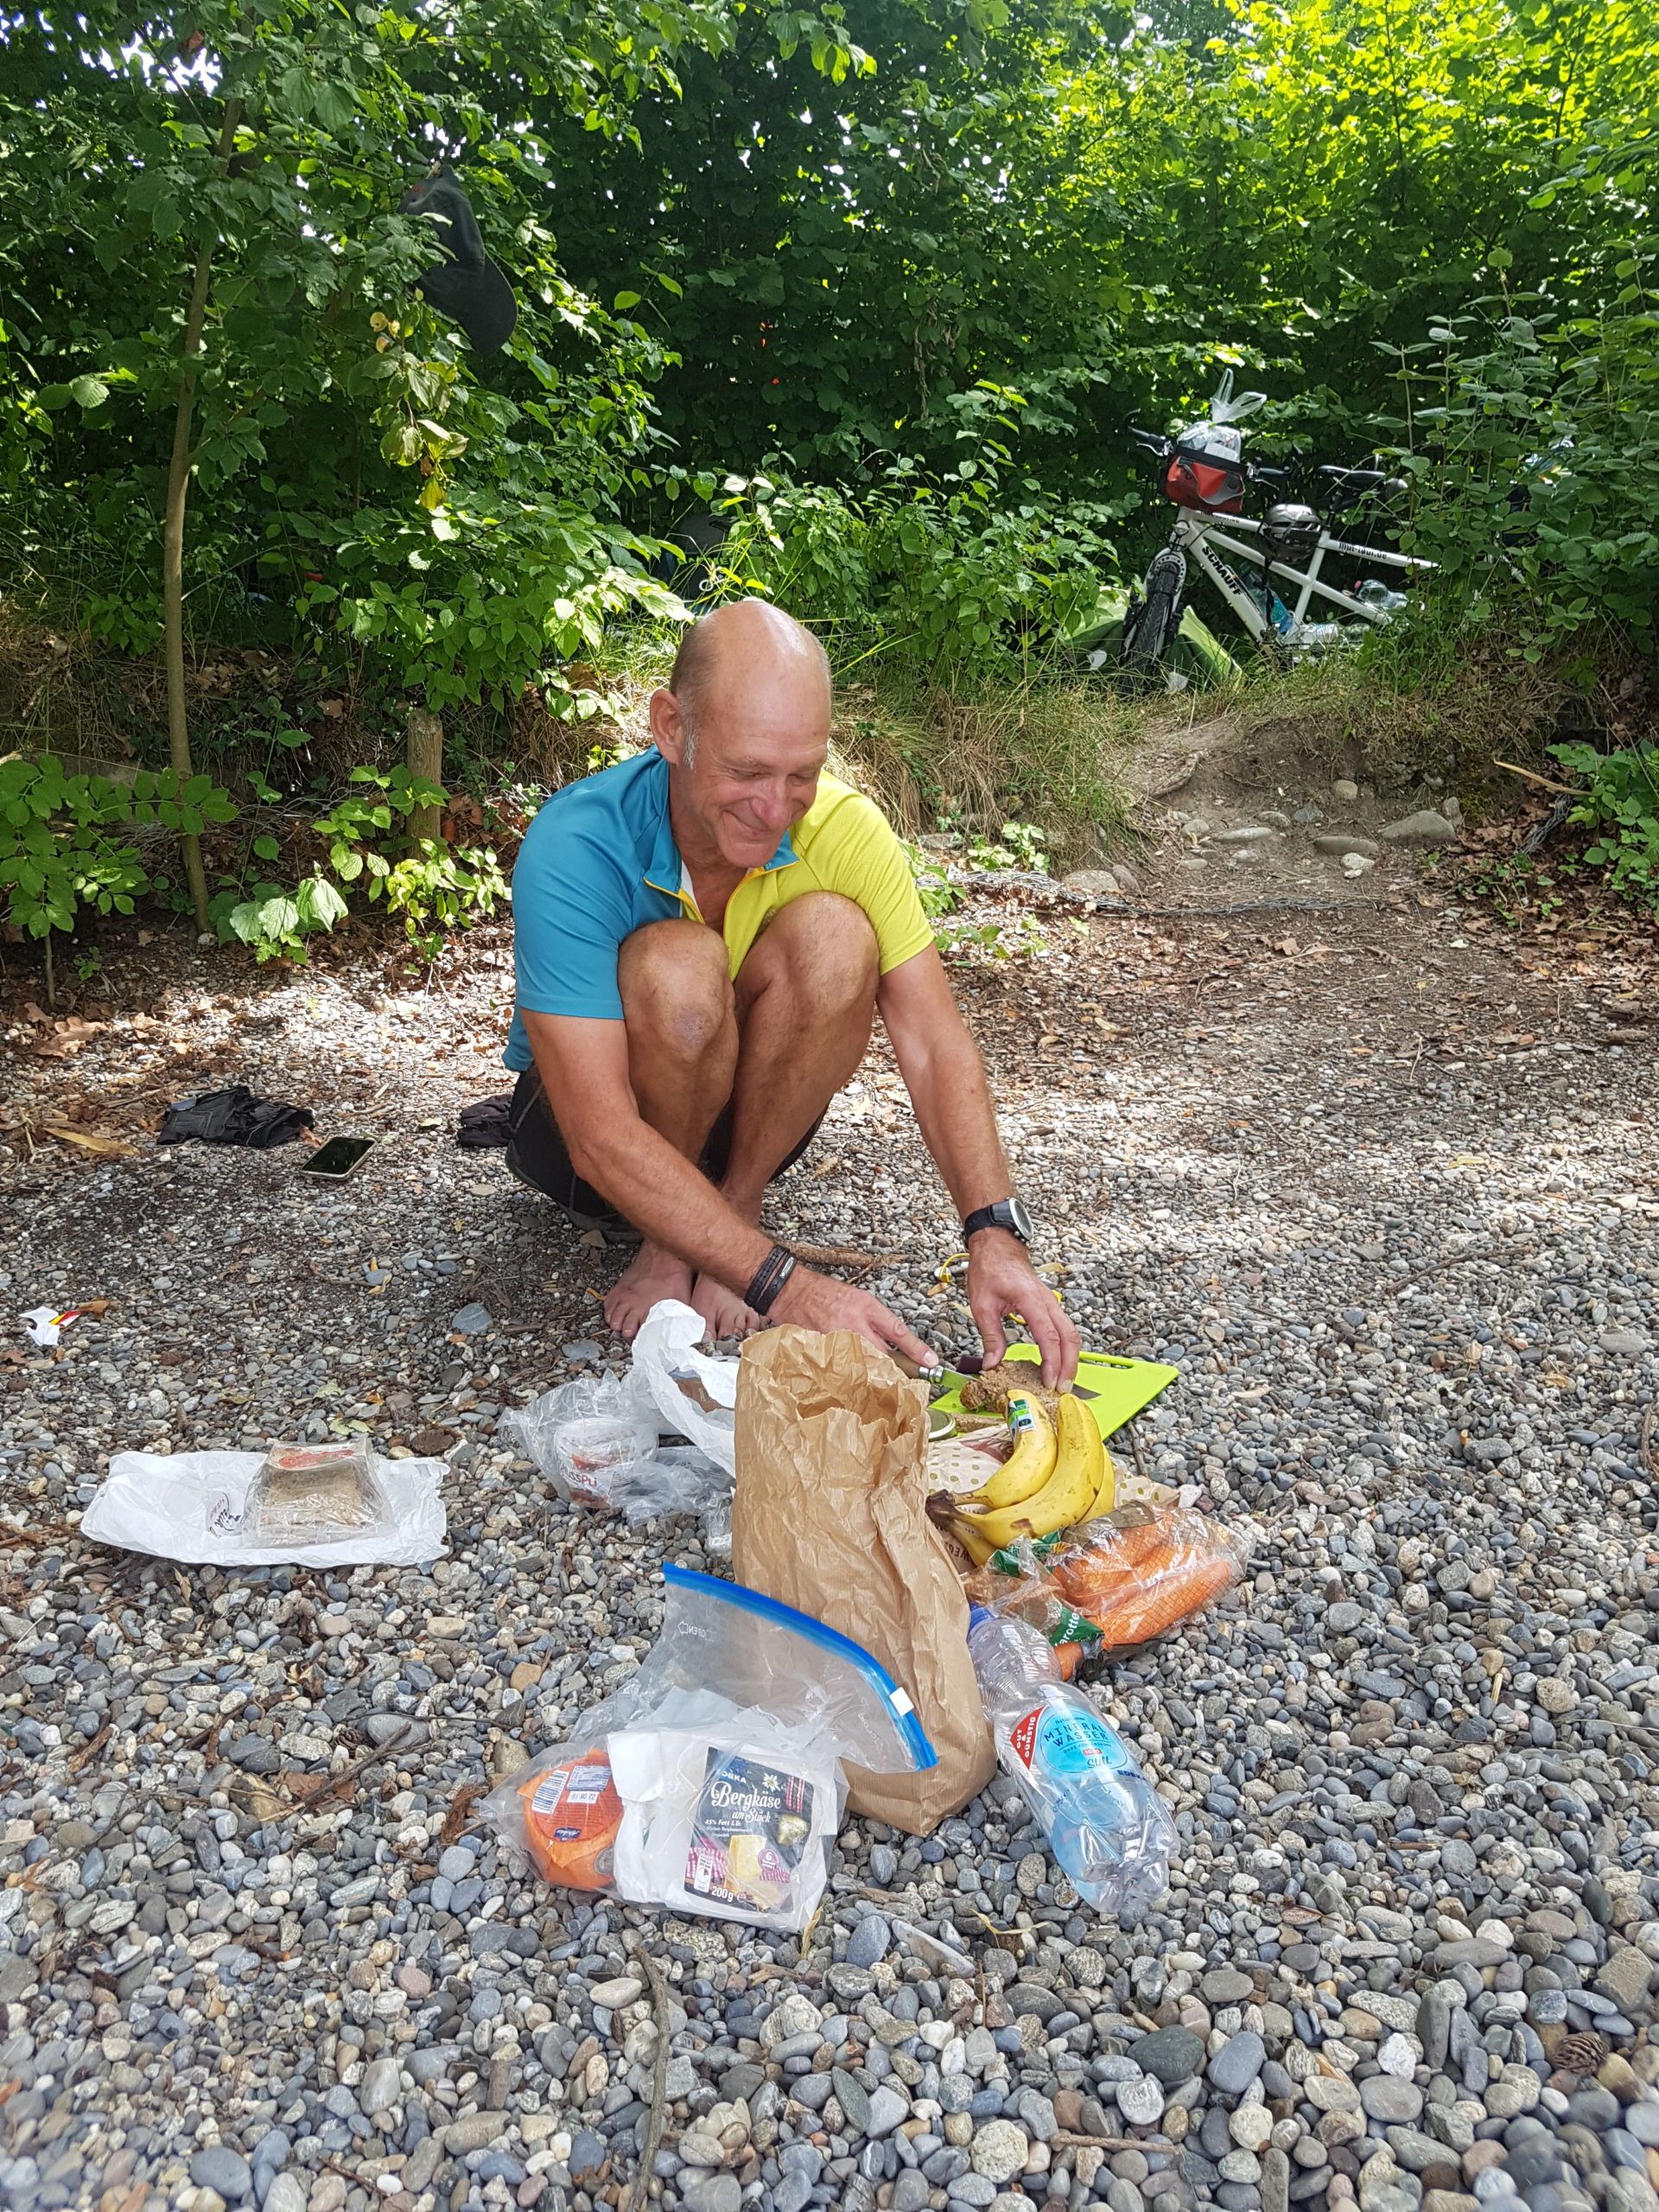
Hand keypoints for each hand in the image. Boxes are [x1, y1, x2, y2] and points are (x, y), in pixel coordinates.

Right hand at [772, 1266, 936, 1369]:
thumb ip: (877, 1322)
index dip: (916, 1348)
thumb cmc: (826, 1295)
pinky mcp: (822, 1350)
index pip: (897, 1331)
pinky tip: (851, 1379)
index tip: (931, 1362)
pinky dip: (849, 1376)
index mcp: (866, 1307)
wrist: (792, 1292)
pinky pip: (841, 1368)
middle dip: (895, 1369)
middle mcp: (853, 1323)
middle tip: (905, 1380)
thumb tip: (897, 1345)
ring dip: (873, 1375)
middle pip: (882, 1355)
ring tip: (879, 1383)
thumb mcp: (859, 1299)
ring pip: (863, 1365)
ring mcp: (836, 1338)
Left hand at [966, 1229, 1080, 1387]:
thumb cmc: (989, 1269)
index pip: (1049, 1337)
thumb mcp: (982, 1304)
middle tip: (1062, 1390)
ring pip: (1071, 1333)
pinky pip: (1064, 1328)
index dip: (1052, 1363)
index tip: (1049, 1382)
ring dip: (1071, 1358)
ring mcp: (1052, 1302)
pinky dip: (1065, 1348)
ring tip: (1062, 1381)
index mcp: (1031, 1300)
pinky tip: (1057, 1363)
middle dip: (1069, 1366)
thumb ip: (991, 1336)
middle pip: (1070, 1337)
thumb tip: (992, 1365)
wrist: (997, 1245)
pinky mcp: (1050, 1305)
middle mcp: (1048, 1301)